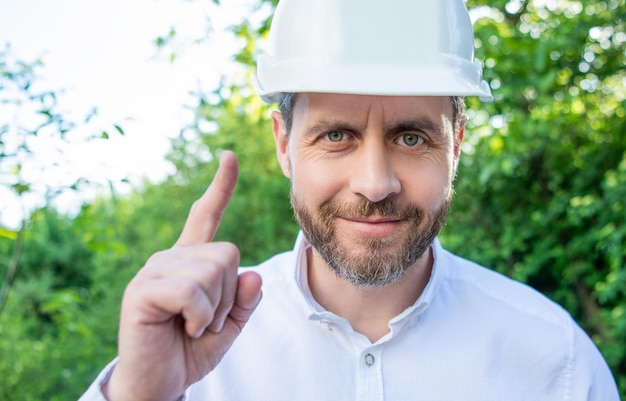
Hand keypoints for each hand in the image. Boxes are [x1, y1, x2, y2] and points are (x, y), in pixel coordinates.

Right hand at [104, 151, 262, 400]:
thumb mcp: (228, 326)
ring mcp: (154, 271)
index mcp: (190, 261)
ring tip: (190, 325)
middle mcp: (170, 257)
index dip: (221, 187)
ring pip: (213, 272)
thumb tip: (252, 274)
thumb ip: (243, 300)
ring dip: (212, 310)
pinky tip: (181, 328)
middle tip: (202, 320)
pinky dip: (198, 317)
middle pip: (228, 253)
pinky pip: (192, 292)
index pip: (206, 216)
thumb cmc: (189, 351)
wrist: (159, 384)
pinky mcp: (142, 290)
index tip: (230, 156)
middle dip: (227, 295)